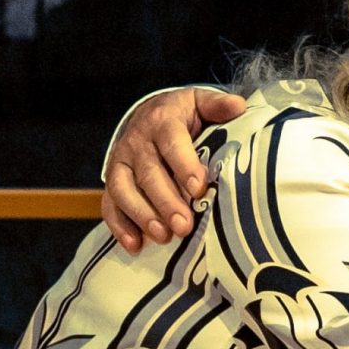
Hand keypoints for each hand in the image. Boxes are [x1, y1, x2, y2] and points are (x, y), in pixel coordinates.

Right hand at [101, 86, 247, 252]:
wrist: (149, 115)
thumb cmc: (182, 116)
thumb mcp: (199, 102)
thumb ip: (216, 106)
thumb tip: (238, 106)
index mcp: (162, 121)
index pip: (171, 141)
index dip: (184, 164)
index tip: (199, 187)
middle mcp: (137, 141)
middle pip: (148, 172)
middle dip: (165, 201)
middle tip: (184, 226)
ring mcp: (121, 162)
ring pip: (123, 189)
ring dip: (142, 214)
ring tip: (162, 236)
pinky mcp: (112, 181)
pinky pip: (110, 204)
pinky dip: (120, 226)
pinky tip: (134, 245)